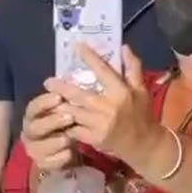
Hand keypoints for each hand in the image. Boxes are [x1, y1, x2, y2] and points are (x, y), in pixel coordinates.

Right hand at [21, 92, 76, 171]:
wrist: (70, 150)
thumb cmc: (67, 126)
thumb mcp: (67, 110)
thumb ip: (64, 100)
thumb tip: (68, 82)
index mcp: (33, 116)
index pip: (33, 108)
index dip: (44, 103)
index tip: (59, 98)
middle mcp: (29, 132)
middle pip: (34, 128)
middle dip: (51, 122)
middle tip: (70, 118)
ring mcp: (34, 149)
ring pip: (38, 147)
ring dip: (54, 142)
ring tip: (69, 139)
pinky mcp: (42, 164)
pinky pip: (47, 163)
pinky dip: (58, 158)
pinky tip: (70, 154)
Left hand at [44, 45, 159, 167]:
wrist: (143, 145)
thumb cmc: (142, 115)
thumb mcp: (141, 90)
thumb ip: (133, 68)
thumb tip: (123, 47)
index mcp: (121, 92)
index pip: (103, 70)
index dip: (89, 57)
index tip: (77, 46)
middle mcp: (108, 107)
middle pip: (79, 94)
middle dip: (61, 88)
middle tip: (48, 82)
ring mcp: (99, 124)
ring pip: (73, 112)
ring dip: (59, 107)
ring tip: (48, 101)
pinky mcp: (94, 139)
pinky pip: (74, 130)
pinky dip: (65, 125)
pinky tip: (57, 121)